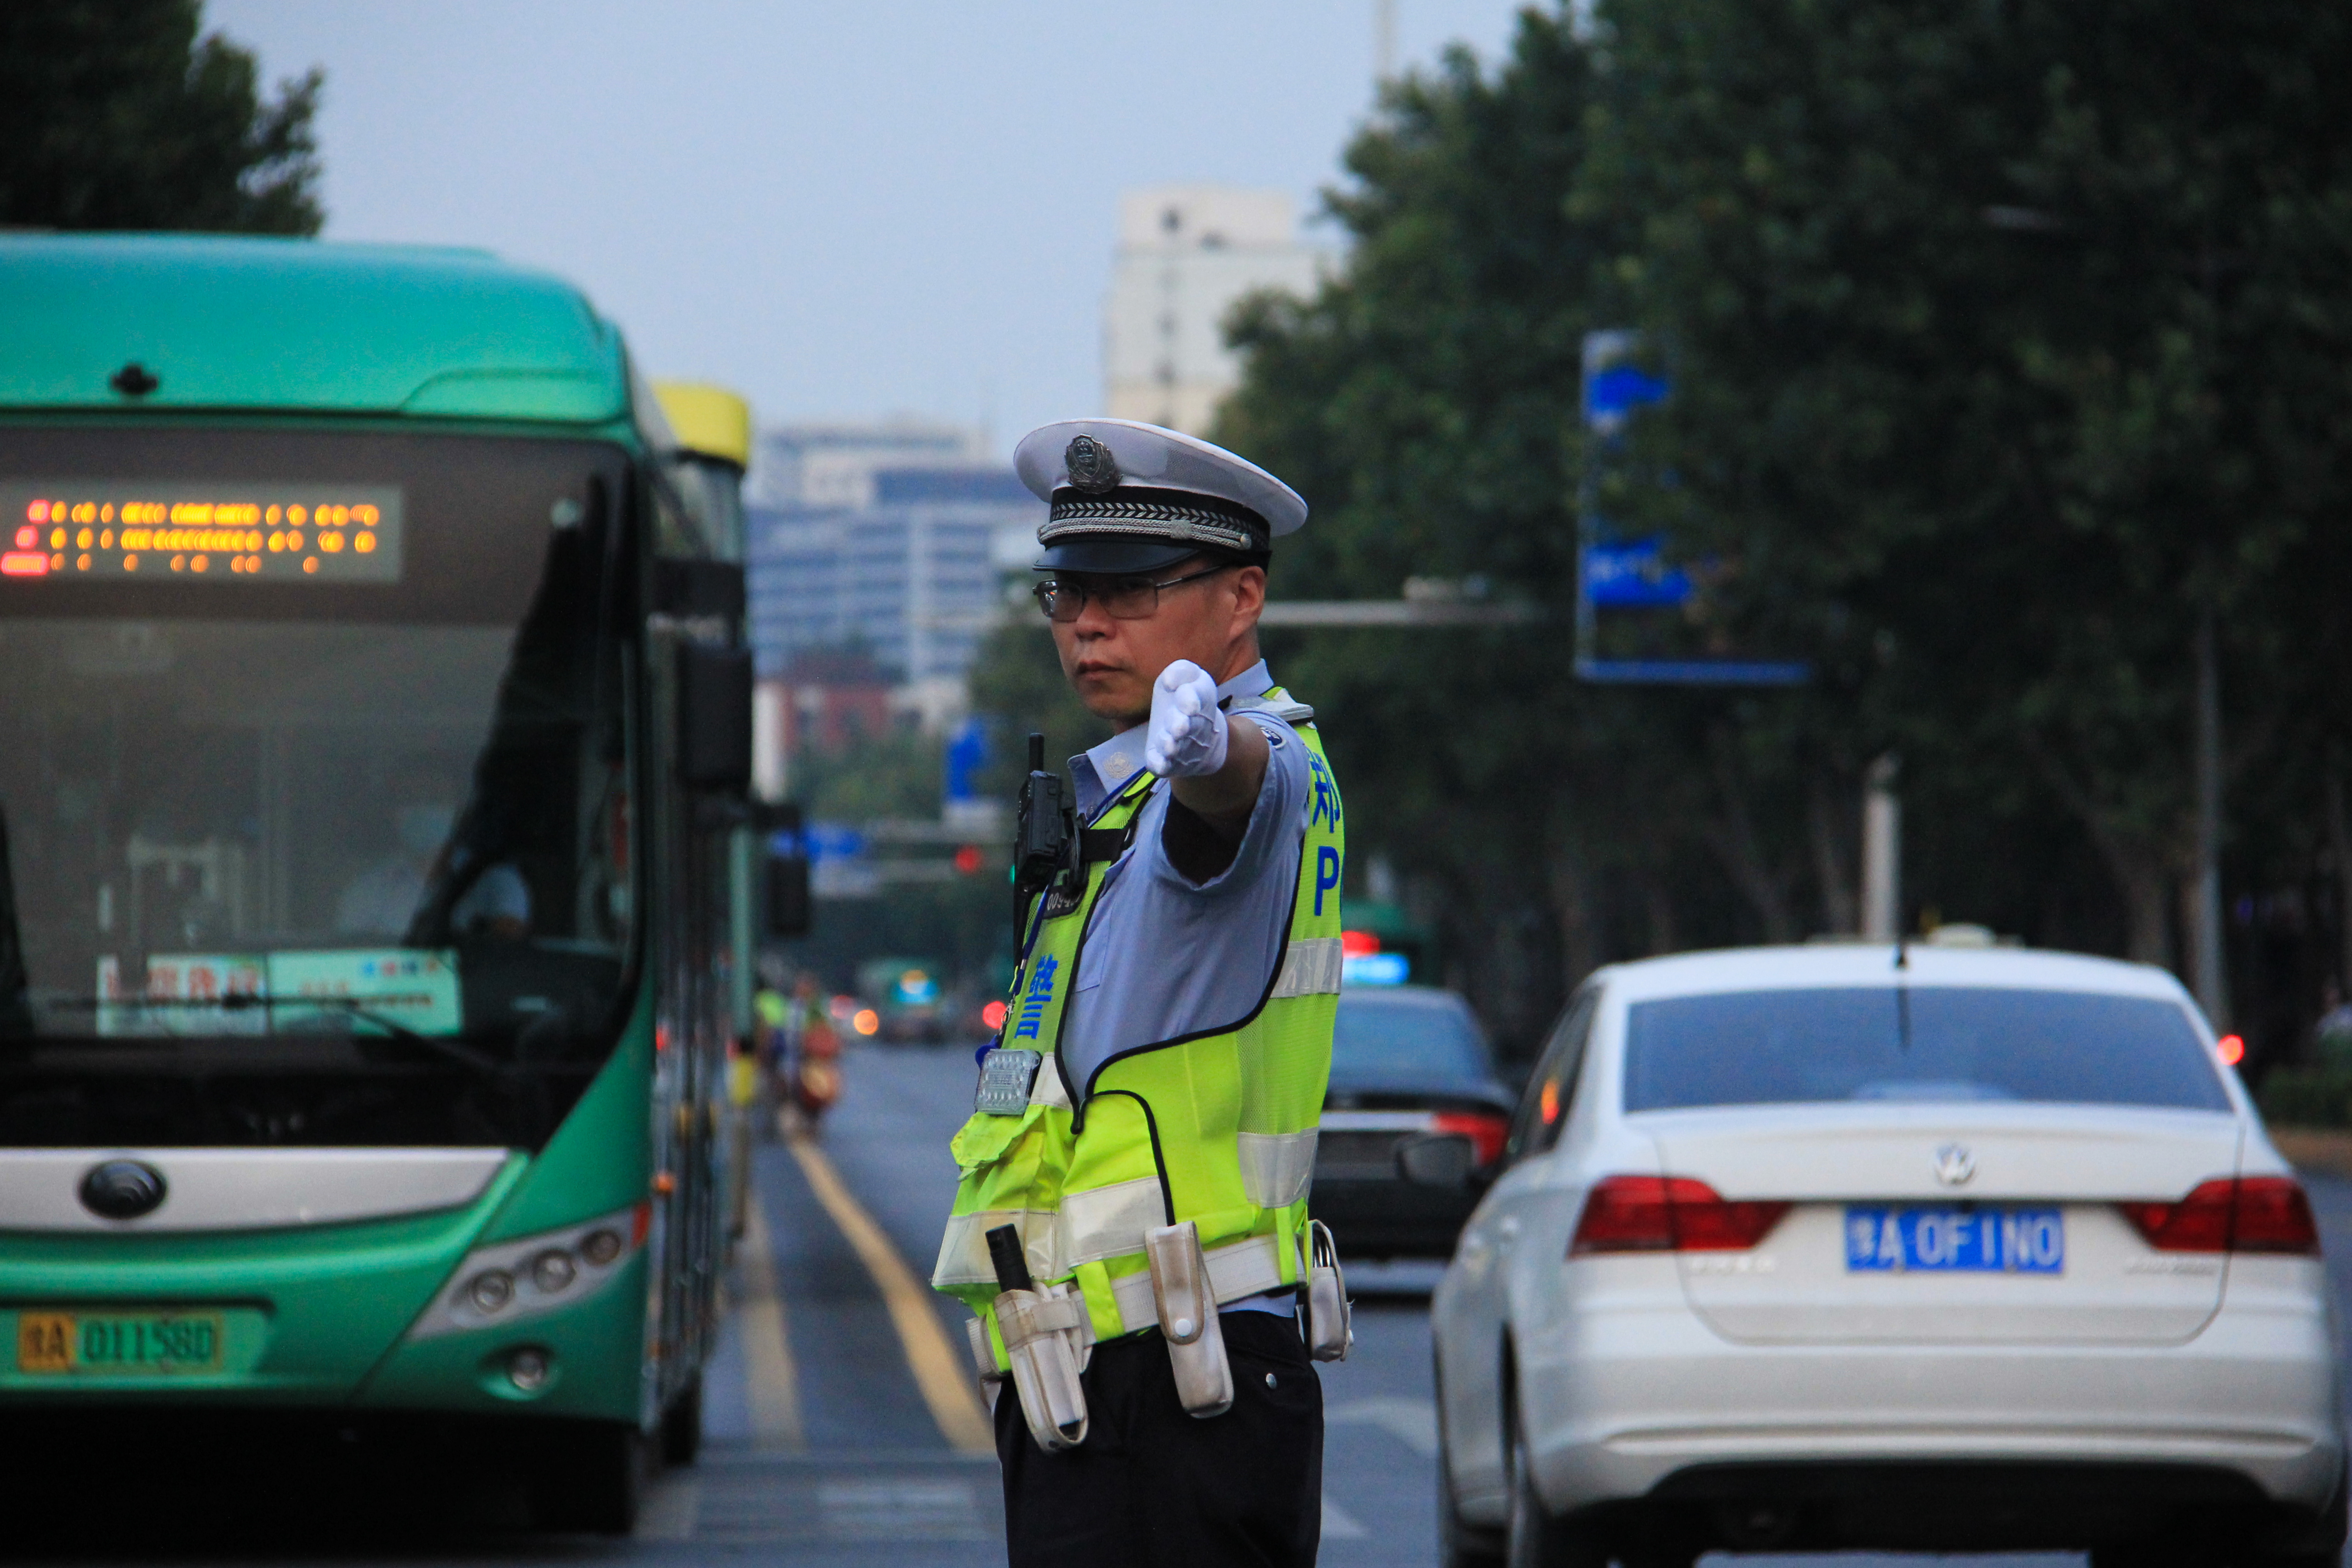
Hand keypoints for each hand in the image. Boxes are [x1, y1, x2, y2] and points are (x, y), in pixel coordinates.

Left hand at [1143, 659, 1228, 778]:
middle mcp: (1194, 727)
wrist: (1205, 738)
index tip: (1187, 703)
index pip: (1198, 697)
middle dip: (1181, 726)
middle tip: (1178, 727)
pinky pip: (1165, 767)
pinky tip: (1159, 764)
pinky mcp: (1169, 764)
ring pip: (1177, 748)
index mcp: (1201, 702)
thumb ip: (1181, 672)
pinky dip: (1162, 766)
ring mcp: (1182, 748)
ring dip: (1172, 746)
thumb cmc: (1188, 700)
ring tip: (1167, 743)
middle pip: (1189, 727)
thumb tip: (1169, 681)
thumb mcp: (1189, 679)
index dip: (1190, 700)